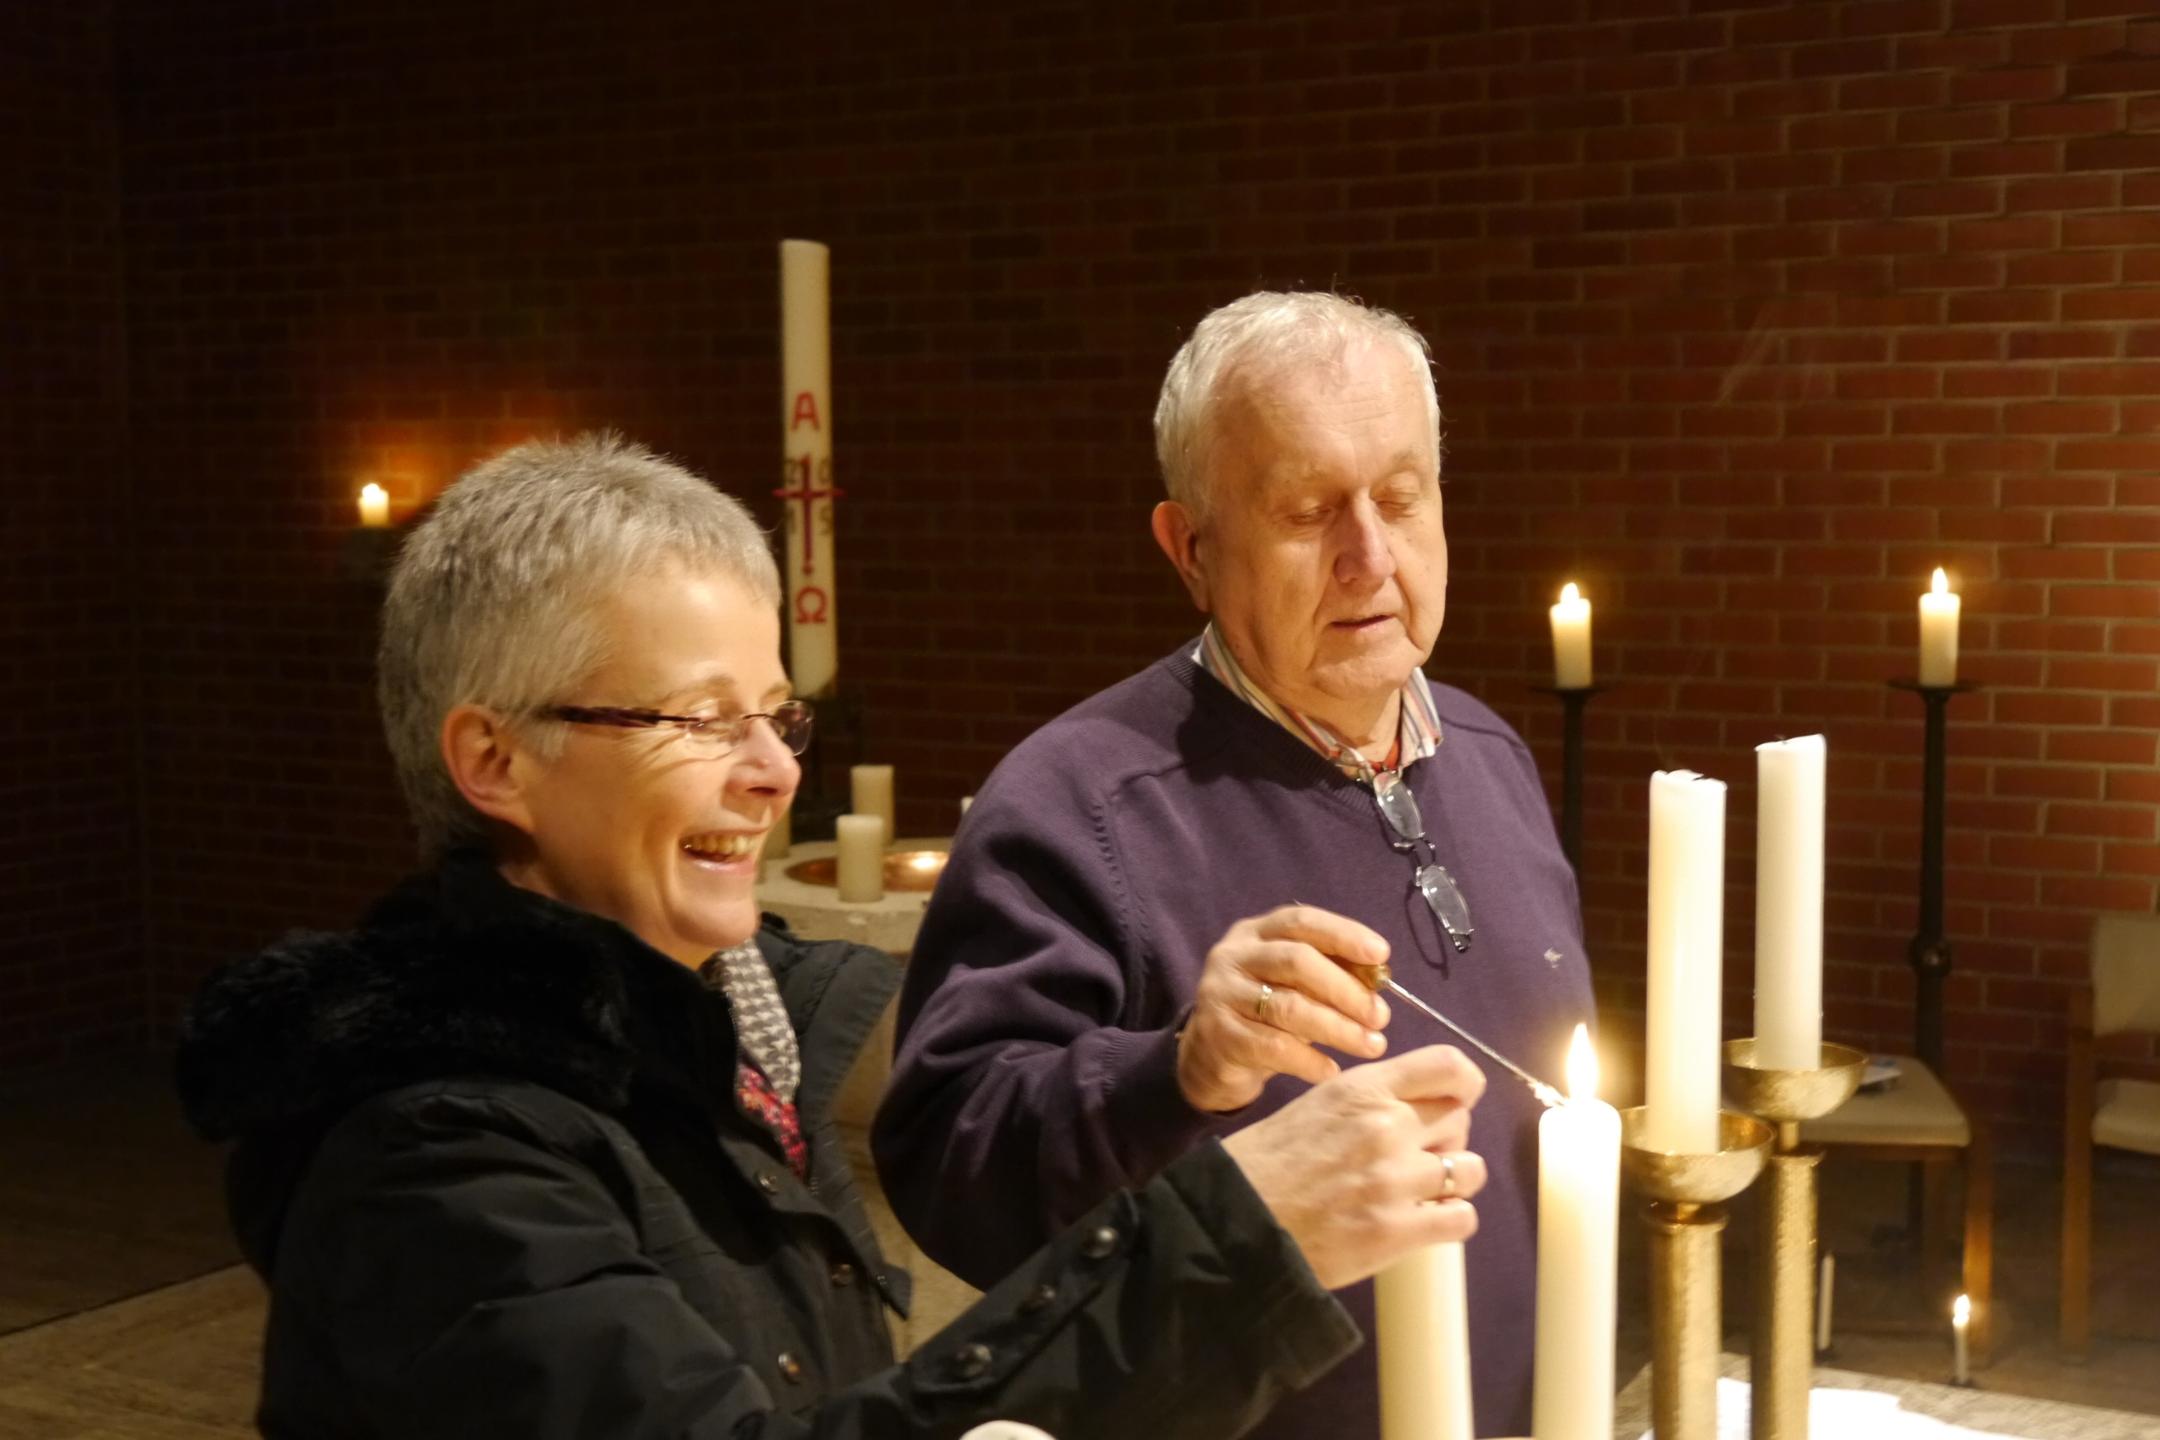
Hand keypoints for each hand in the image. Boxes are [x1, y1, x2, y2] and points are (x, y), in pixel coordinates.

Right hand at [1176, 905, 1392, 1113]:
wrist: (1210, 1056)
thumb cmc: (1265, 1014)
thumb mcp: (1293, 985)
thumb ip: (1329, 973)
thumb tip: (1379, 977)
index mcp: (1255, 933)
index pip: (1302, 921)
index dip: (1343, 934)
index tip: (1381, 954)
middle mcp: (1233, 956)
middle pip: (1296, 961)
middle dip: (1346, 989)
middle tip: (1381, 1016)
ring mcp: (1221, 995)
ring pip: (1288, 1007)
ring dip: (1338, 1028)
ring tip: (1372, 1045)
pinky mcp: (1218, 1035)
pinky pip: (1273, 1047)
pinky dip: (1309, 1060)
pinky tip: (1331, 1070)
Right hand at [1222, 1044, 1487, 1290]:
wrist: (1236, 1222)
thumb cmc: (1269, 1163)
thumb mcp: (1317, 1106)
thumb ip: (1370, 1101)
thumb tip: (1419, 1107)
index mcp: (1362, 1090)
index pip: (1448, 1066)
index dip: (1465, 1084)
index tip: (1459, 1099)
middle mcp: (1385, 1127)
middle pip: (1461, 1119)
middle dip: (1448, 1137)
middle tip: (1422, 1156)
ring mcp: (1395, 1180)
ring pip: (1470, 1170)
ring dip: (1454, 1181)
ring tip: (1424, 1191)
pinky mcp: (1397, 1231)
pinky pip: (1462, 1218)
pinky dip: (1450, 1220)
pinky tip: (1425, 1221)